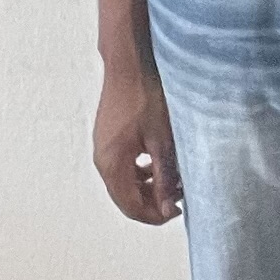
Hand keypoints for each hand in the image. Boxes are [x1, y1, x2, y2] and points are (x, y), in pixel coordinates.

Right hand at [93, 61, 182, 223]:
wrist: (129, 64)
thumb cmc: (145, 97)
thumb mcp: (162, 140)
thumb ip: (164, 177)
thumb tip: (167, 208)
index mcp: (112, 163)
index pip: (130, 207)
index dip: (155, 216)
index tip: (177, 210)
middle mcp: (102, 159)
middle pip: (125, 197)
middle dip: (152, 202)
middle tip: (178, 196)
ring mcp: (103, 147)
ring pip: (124, 182)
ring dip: (147, 187)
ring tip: (173, 179)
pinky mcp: (108, 137)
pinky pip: (122, 166)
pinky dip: (141, 171)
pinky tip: (159, 163)